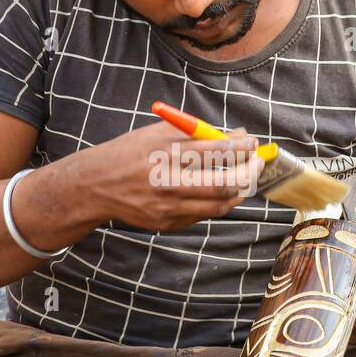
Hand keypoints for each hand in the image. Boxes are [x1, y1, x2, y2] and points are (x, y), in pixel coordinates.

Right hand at [75, 121, 264, 231]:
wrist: (97, 185)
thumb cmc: (131, 153)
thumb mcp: (159, 133)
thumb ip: (198, 132)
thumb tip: (237, 134)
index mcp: (166, 153)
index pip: (216, 151)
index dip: (242, 147)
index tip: (253, 142)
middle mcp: (168, 182)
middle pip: (223, 183)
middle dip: (249, 172)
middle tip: (259, 162)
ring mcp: (168, 207)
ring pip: (219, 205)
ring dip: (239, 191)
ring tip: (246, 178)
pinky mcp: (167, 223)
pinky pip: (204, 215)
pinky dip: (219, 203)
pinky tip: (224, 192)